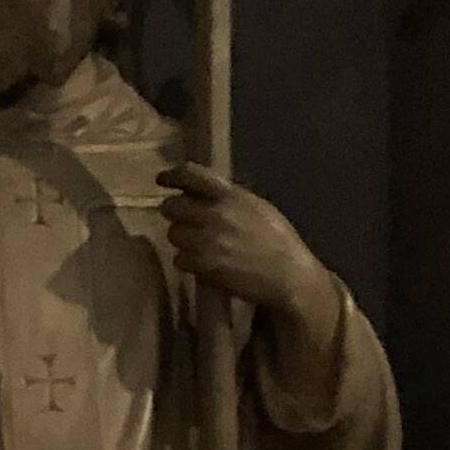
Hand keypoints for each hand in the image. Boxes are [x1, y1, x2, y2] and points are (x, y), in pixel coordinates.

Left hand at [158, 163, 332, 331]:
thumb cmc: (276, 239)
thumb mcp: (256, 207)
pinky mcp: (204, 265)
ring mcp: (207, 240)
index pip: (191, 175)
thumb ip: (229, 199)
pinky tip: (204, 263)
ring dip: (182, 240)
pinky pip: (179, 259)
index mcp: (231, 195)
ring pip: (173, 234)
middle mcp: (215, 214)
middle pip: (171, 206)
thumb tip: (201, 193)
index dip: (172, 175)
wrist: (287, 274)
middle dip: (175, 213)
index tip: (162, 180)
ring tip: (200, 245)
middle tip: (184, 221)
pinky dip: (188, 262)